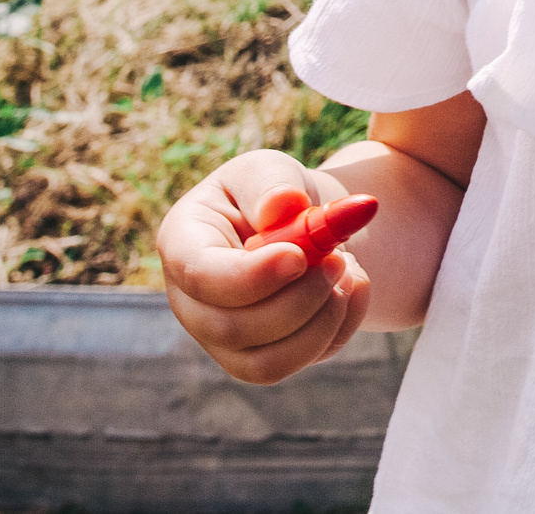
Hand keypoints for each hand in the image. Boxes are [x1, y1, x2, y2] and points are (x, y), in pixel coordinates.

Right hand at [158, 148, 371, 384]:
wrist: (303, 224)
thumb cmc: (275, 194)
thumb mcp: (270, 170)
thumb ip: (273, 184)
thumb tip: (283, 204)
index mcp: (182, 244)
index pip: (200, 276)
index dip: (251, 275)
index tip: (299, 256)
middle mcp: (191, 303)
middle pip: (231, 329)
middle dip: (298, 298)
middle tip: (337, 258)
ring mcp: (221, 340)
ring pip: (267, 364)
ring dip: (321, 319)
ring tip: (345, 270)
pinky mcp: (260, 359)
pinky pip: (301, 362)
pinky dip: (339, 326)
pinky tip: (351, 286)